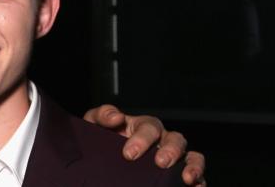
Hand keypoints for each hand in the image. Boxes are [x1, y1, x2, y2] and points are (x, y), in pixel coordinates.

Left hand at [83, 104, 205, 185]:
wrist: (101, 160)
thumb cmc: (102, 139)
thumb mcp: (95, 124)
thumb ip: (103, 115)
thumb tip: (117, 117)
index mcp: (143, 127)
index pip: (149, 127)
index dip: (142, 139)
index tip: (129, 154)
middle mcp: (163, 140)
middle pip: (175, 140)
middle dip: (170, 150)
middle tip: (160, 162)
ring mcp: (174, 158)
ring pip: (192, 157)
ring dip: (193, 166)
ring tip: (187, 178)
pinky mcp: (179, 175)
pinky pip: (197, 177)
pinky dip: (200, 181)